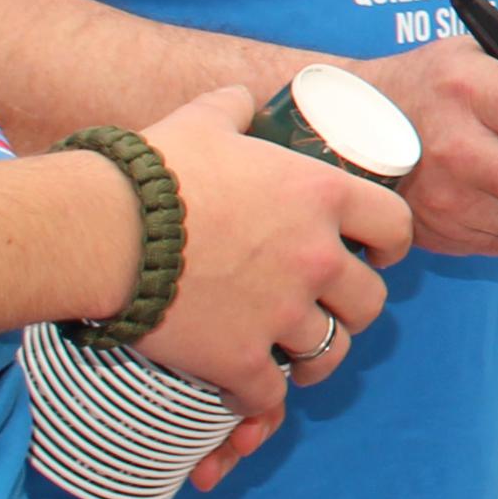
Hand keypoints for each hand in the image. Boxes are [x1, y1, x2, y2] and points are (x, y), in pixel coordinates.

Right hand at [128, 85, 410, 424]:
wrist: (102, 230)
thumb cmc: (154, 172)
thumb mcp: (204, 121)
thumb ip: (234, 109)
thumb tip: (242, 100)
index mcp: (321, 197)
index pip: (396, 226)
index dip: (390, 244)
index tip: (376, 253)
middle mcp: (316, 258)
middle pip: (370, 302)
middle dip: (354, 309)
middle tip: (329, 309)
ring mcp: (282, 313)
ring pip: (330, 352)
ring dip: (316, 357)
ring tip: (296, 357)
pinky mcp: (239, 359)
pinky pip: (270, 394)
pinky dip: (260, 398)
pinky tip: (247, 392)